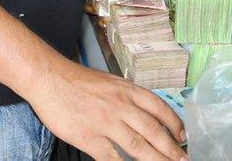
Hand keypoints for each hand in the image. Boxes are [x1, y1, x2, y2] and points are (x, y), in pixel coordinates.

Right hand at [26, 59, 185, 160]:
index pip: (160, 108)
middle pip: (154, 132)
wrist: (49, 78)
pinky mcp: (90, 138)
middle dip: (172, 150)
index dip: (175, 125)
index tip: (183, 137)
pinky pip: (112, 158)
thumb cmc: (77, 80)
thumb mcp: (109, 81)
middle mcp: (121, 106)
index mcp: (127, 90)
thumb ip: (127, 97)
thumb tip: (144, 113)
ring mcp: (106, 123)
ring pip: (138, 147)